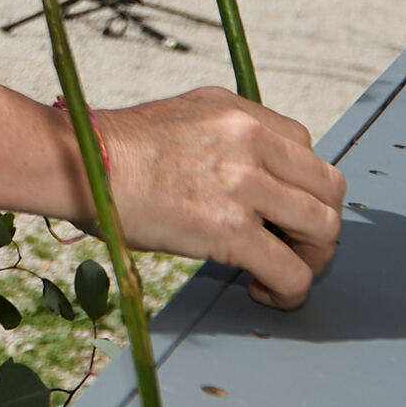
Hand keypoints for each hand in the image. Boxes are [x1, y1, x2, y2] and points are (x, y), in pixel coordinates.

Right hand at [90, 88, 344, 308]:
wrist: (77, 163)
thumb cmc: (110, 150)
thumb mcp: (180, 118)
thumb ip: (221, 136)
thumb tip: (240, 173)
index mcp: (239, 113)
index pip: (306, 147)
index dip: (298, 185)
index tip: (278, 211)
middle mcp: (251, 140)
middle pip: (328, 186)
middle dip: (318, 223)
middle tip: (292, 246)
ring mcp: (244, 183)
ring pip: (322, 228)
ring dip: (310, 258)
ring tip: (281, 272)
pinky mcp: (230, 229)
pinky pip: (289, 270)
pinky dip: (290, 290)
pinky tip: (266, 293)